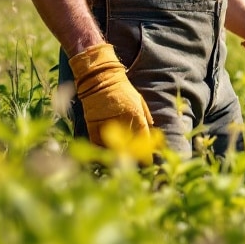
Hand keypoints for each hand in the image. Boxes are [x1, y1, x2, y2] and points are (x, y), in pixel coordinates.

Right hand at [69, 43, 156, 159]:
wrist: (100, 78)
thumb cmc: (122, 87)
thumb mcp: (138, 99)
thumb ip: (145, 115)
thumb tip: (151, 129)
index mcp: (136, 114)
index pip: (144, 138)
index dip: (146, 153)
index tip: (148, 162)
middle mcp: (122, 121)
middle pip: (129, 146)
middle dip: (133, 157)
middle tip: (134, 165)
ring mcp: (107, 123)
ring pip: (112, 147)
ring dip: (116, 155)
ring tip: (120, 164)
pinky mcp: (93, 124)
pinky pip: (97, 143)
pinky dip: (101, 150)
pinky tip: (105, 155)